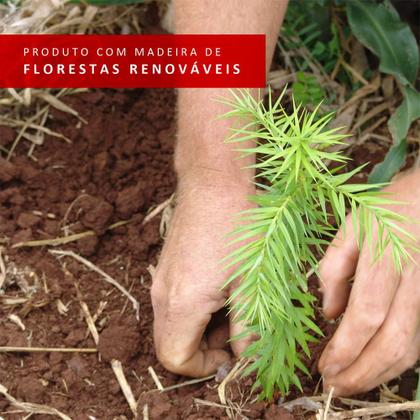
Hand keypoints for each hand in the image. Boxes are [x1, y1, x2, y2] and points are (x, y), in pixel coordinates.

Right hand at [151, 174, 253, 376]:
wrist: (215, 181)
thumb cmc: (238, 228)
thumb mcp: (251, 283)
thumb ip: (247, 329)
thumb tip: (247, 360)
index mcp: (181, 304)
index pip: (174, 359)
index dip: (204, 367)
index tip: (233, 354)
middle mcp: (161, 294)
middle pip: (171, 343)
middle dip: (204, 348)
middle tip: (238, 329)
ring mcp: (160, 278)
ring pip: (173, 323)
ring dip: (203, 327)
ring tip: (234, 304)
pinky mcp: (166, 265)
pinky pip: (174, 301)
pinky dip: (196, 308)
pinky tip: (223, 286)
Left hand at [318, 169, 419, 395]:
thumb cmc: (385, 211)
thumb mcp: (350, 230)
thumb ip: (334, 269)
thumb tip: (329, 315)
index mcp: (386, 261)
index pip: (365, 317)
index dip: (345, 349)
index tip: (324, 367)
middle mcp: (413, 283)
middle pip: (392, 342)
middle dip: (363, 373)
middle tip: (335, 389)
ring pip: (412, 347)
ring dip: (381, 374)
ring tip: (352, 384)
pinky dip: (399, 361)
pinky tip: (378, 367)